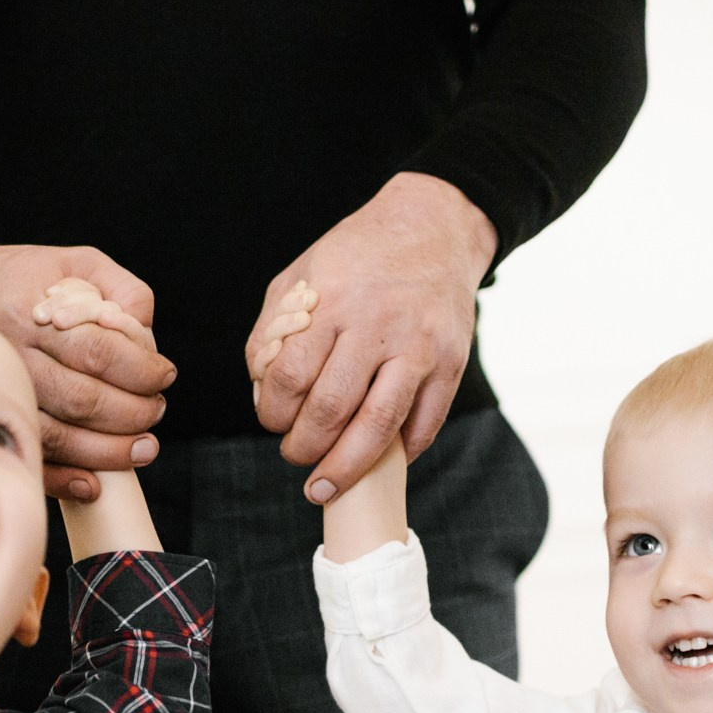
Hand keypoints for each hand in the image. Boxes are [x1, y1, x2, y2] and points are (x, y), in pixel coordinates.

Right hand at [0, 235, 175, 500]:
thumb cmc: (24, 280)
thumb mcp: (73, 264)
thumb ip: (119, 288)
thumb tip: (147, 331)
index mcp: (32, 313)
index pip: (97, 351)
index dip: (140, 370)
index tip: (164, 376)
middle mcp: (11, 356)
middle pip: (81, 399)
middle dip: (132, 412)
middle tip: (156, 411)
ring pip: (58, 436)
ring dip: (108, 451)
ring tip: (143, 447)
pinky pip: (28, 460)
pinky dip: (63, 481)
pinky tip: (93, 484)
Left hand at [248, 172, 494, 503]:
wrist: (434, 226)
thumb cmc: (355, 258)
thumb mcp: (300, 277)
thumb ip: (271, 333)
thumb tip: (261, 395)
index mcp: (331, 304)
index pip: (290, 379)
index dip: (273, 413)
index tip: (273, 420)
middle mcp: (376, 327)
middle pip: (330, 411)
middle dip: (303, 448)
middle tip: (296, 456)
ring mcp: (418, 347)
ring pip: (378, 427)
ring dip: (345, 468)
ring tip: (324, 486)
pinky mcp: (451, 363)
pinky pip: (424, 424)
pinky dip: (399, 454)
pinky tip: (378, 463)